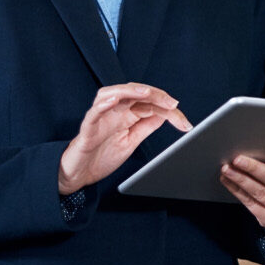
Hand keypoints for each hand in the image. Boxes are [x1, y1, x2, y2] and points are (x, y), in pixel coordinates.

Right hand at [58, 83, 190, 194]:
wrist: (79, 174)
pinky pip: (94, 112)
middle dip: (155, 95)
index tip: (185, 123)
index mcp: (126, 115)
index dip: (169, 110)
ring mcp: (100, 117)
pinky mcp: (87, 128)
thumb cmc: (102, 155)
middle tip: (173, 103)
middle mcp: (114, 112)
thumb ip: (146, 126)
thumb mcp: (132, 141)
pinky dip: (103, 104)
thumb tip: (165, 114)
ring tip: (146, 92)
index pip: (149, 104)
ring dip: (129, 90)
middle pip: (134, 93)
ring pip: (112, 94)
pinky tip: (114, 100)